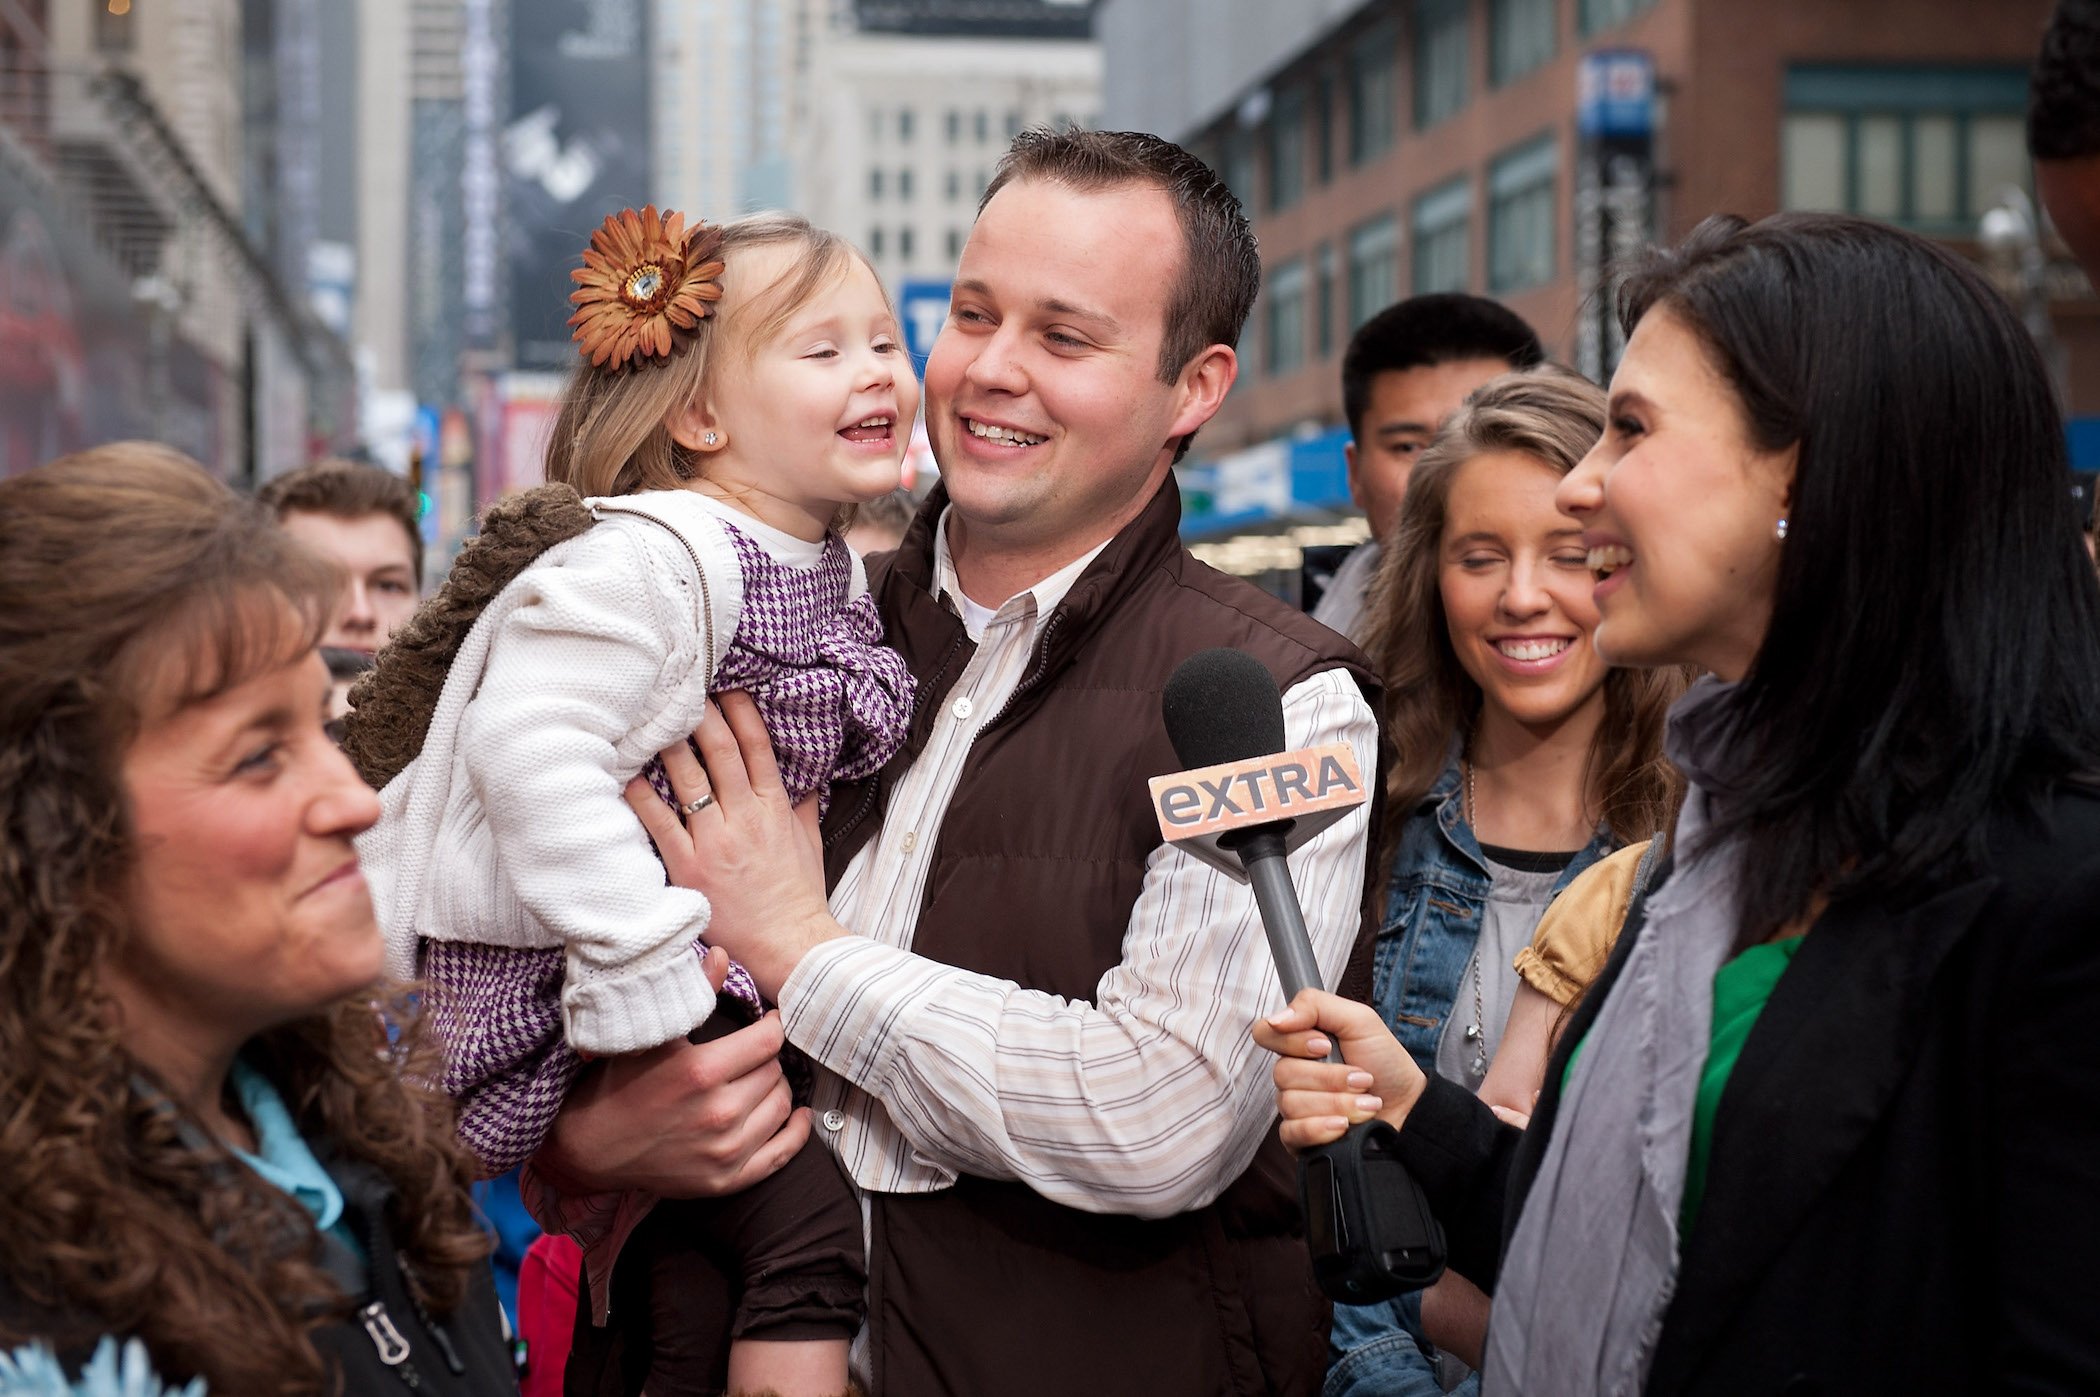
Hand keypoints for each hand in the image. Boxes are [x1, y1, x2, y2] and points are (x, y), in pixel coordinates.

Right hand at [534, 1008, 811, 1197]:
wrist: (591, 1147)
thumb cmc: (621, 1083)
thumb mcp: (652, 1035)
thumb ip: (693, 993)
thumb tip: (724, 954)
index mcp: (701, 1071)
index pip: (768, 1039)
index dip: (771, 1025)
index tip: (766, 1020)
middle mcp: (719, 1113)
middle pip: (776, 1072)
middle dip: (766, 1058)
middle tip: (752, 1053)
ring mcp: (725, 1152)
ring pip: (782, 1106)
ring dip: (776, 1089)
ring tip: (758, 1079)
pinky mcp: (726, 1180)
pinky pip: (782, 1154)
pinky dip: (796, 1132)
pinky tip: (797, 1116)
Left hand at [624, 692, 842, 998]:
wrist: (789, 943)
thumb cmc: (798, 896)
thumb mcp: (810, 843)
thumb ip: (806, 807)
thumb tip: (810, 781)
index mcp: (775, 808)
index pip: (758, 747)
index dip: (741, 713)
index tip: (727, 689)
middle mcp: (745, 818)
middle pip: (721, 752)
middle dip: (701, 716)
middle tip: (682, 692)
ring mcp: (716, 842)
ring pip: (689, 780)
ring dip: (670, 746)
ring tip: (652, 721)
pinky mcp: (690, 867)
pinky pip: (661, 824)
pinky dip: (644, 798)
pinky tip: (629, 778)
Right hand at [1252, 988, 1427, 1152]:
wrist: (1410, 1109)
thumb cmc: (1386, 1065)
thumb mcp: (1360, 1021)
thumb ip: (1315, 1005)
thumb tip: (1277, 1018)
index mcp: (1301, 1044)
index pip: (1265, 1034)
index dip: (1291, 1041)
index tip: (1323, 1045)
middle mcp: (1294, 1075)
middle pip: (1282, 1073)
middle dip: (1329, 1077)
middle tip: (1360, 1078)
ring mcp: (1295, 1108)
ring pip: (1291, 1103)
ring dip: (1337, 1103)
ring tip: (1364, 1104)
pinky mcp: (1301, 1139)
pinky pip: (1292, 1132)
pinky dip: (1322, 1128)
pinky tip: (1344, 1126)